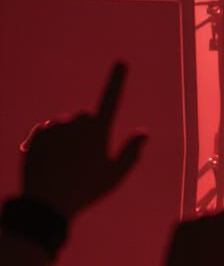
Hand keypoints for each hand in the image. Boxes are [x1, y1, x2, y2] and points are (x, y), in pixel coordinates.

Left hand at [21, 61, 146, 219]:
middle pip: (85, 116)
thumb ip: (132, 152)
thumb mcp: (116, 175)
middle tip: (85, 156)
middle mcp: (76, 124)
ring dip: (67, 135)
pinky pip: (48, 131)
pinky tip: (52, 161)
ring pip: (65, 124)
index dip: (117, 80)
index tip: (121, 62)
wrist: (46, 203)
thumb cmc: (87, 191)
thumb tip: (143, 132)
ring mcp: (55, 128)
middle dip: (87, 129)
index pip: (111, 99)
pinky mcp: (37, 135)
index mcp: (98, 130)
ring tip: (65, 162)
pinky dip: (51, 141)